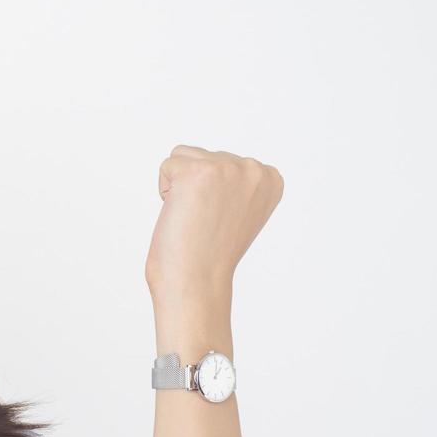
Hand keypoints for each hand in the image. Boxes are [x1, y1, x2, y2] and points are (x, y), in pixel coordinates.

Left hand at [145, 144, 282, 302]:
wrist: (197, 280)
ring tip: (193, 216)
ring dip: (179, 187)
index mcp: (271, 178)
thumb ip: (237, 183)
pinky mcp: (198, 172)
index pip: (223, 160)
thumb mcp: (240, 210)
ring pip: (183, 156)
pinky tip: (181, 215)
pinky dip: (165, 191)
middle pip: (202, 156)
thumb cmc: (211, 253)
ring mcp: (228, 168)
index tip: (220, 218)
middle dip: (194, 188)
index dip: (211, 191)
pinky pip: (166, 166)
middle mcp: (254, 169)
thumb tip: (224, 166)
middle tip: (204, 222)